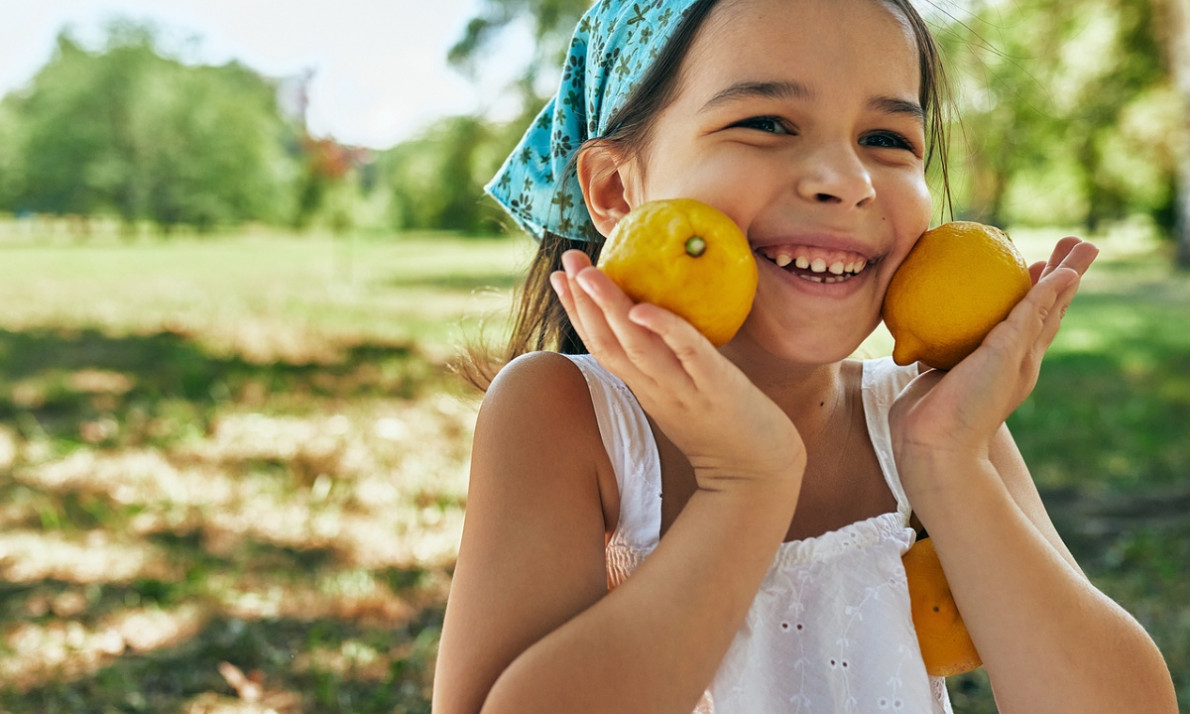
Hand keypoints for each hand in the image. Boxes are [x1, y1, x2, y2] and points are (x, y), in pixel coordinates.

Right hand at [550, 250, 804, 493]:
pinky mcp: (716, 389)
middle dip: (583, 301)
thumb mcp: (686, 391)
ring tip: (590, 274)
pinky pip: (688, 354)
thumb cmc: (724, 426)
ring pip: (637, 346)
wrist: (758, 473)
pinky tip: (643, 308)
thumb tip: (659, 313)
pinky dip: (664, 329)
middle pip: (608, 342)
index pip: (601, 346)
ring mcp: (683, 390)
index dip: (577, 312)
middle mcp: (655, 388)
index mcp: (645, 388)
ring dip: (609, 308)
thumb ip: (670, 360)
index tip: (559, 278)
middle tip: (566, 261)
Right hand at [888, 236, 1098, 463]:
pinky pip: (954, 330)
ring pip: (998, 317)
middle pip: (1033, 306)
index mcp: (1026, 353)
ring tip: (1010, 268)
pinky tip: (944, 299)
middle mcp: (1005, 355)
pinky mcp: (942, 365)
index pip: (1054, 304)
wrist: (932, 445)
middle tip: (1059, 245)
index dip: (1068, 274)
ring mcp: (973, 360)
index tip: (1080, 244)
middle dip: (1047, 275)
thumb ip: (1031, 315)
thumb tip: (1066, 275)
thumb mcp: (1009, 354)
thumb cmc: (974, 402)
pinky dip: (959, 311)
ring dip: (1009, 291)